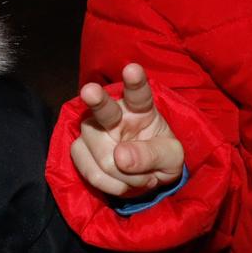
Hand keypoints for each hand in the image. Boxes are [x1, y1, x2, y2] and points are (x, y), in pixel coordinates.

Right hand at [70, 63, 186, 196]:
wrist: (145, 178)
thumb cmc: (160, 157)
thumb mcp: (171, 157)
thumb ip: (152, 155)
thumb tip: (120, 157)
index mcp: (140, 109)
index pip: (138, 94)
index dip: (135, 81)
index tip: (132, 69)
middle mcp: (113, 114)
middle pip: (103, 108)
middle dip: (95, 99)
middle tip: (90, 92)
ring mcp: (93, 131)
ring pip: (97, 150)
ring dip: (121, 174)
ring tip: (138, 179)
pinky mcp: (80, 150)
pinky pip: (87, 168)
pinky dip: (108, 183)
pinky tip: (123, 184)